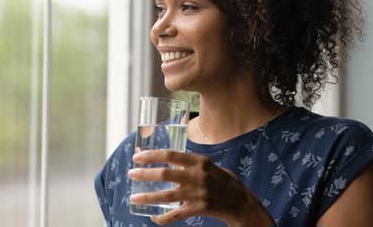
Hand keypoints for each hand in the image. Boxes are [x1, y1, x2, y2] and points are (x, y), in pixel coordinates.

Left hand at [128, 149, 274, 225]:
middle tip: (131, 174)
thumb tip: (168, 159)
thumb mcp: (210, 165)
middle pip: (165, 173)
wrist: (241, 202)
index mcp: (199, 161)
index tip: (137, 156)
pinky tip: (153, 217)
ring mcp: (198, 192)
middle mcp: (198, 175)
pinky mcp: (200, 208)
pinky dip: (163, 217)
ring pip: (167, 195)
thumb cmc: (224, 181)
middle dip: (145, 174)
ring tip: (134, 198)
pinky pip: (177, 214)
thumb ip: (192, 163)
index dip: (152, 155)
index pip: (171, 155)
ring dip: (148, 197)